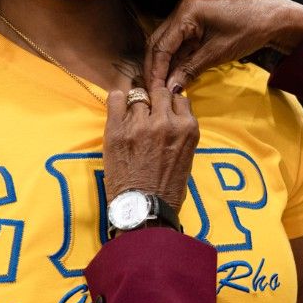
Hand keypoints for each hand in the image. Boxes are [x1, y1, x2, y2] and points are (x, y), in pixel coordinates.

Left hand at [103, 86, 198, 212]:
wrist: (144, 210)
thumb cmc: (167, 190)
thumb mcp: (186, 157)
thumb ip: (180, 132)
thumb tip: (170, 114)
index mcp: (187, 128)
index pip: (180, 98)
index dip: (170, 105)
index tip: (164, 112)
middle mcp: (165, 122)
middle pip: (160, 92)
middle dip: (155, 100)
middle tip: (148, 114)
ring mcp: (140, 124)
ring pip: (138, 96)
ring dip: (136, 105)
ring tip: (132, 121)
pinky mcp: (117, 130)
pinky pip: (116, 98)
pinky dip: (117, 100)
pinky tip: (118, 108)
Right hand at [144, 0, 302, 91]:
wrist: (271, 19)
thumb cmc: (248, 30)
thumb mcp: (217, 54)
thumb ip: (189, 70)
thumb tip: (170, 89)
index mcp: (185, 12)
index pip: (161, 45)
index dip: (155, 71)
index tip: (153, 91)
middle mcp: (181, 10)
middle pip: (158, 43)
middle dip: (155, 69)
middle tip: (153, 92)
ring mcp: (187, 16)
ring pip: (167, 45)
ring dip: (164, 66)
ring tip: (162, 89)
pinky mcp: (195, 23)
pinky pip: (179, 44)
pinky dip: (176, 60)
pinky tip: (174, 77)